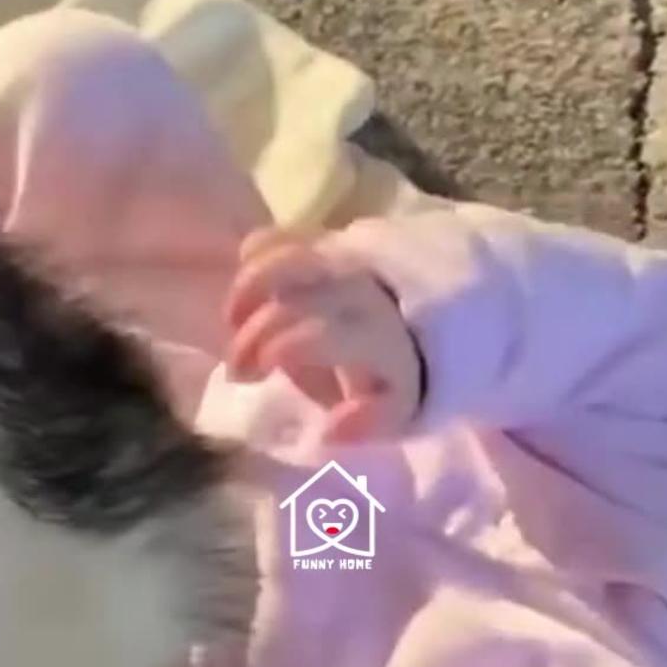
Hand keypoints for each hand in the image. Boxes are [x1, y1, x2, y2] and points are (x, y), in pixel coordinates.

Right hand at [225, 226, 422, 443]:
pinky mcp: (330, 242)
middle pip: (296, 298)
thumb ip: (366, 421)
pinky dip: (257, 251)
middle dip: (254, 334)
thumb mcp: (395, 410)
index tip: (256, 375)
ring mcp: (346, 260)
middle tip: (238, 370)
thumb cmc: (395, 375)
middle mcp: (362, 292)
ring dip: (249, 288)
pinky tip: (244, 279)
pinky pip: (288, 235)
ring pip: (289, 256)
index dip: (283, 348)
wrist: (434, 325)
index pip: (324, 335)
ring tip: (232, 318)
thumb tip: (331, 430)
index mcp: (379, 337)